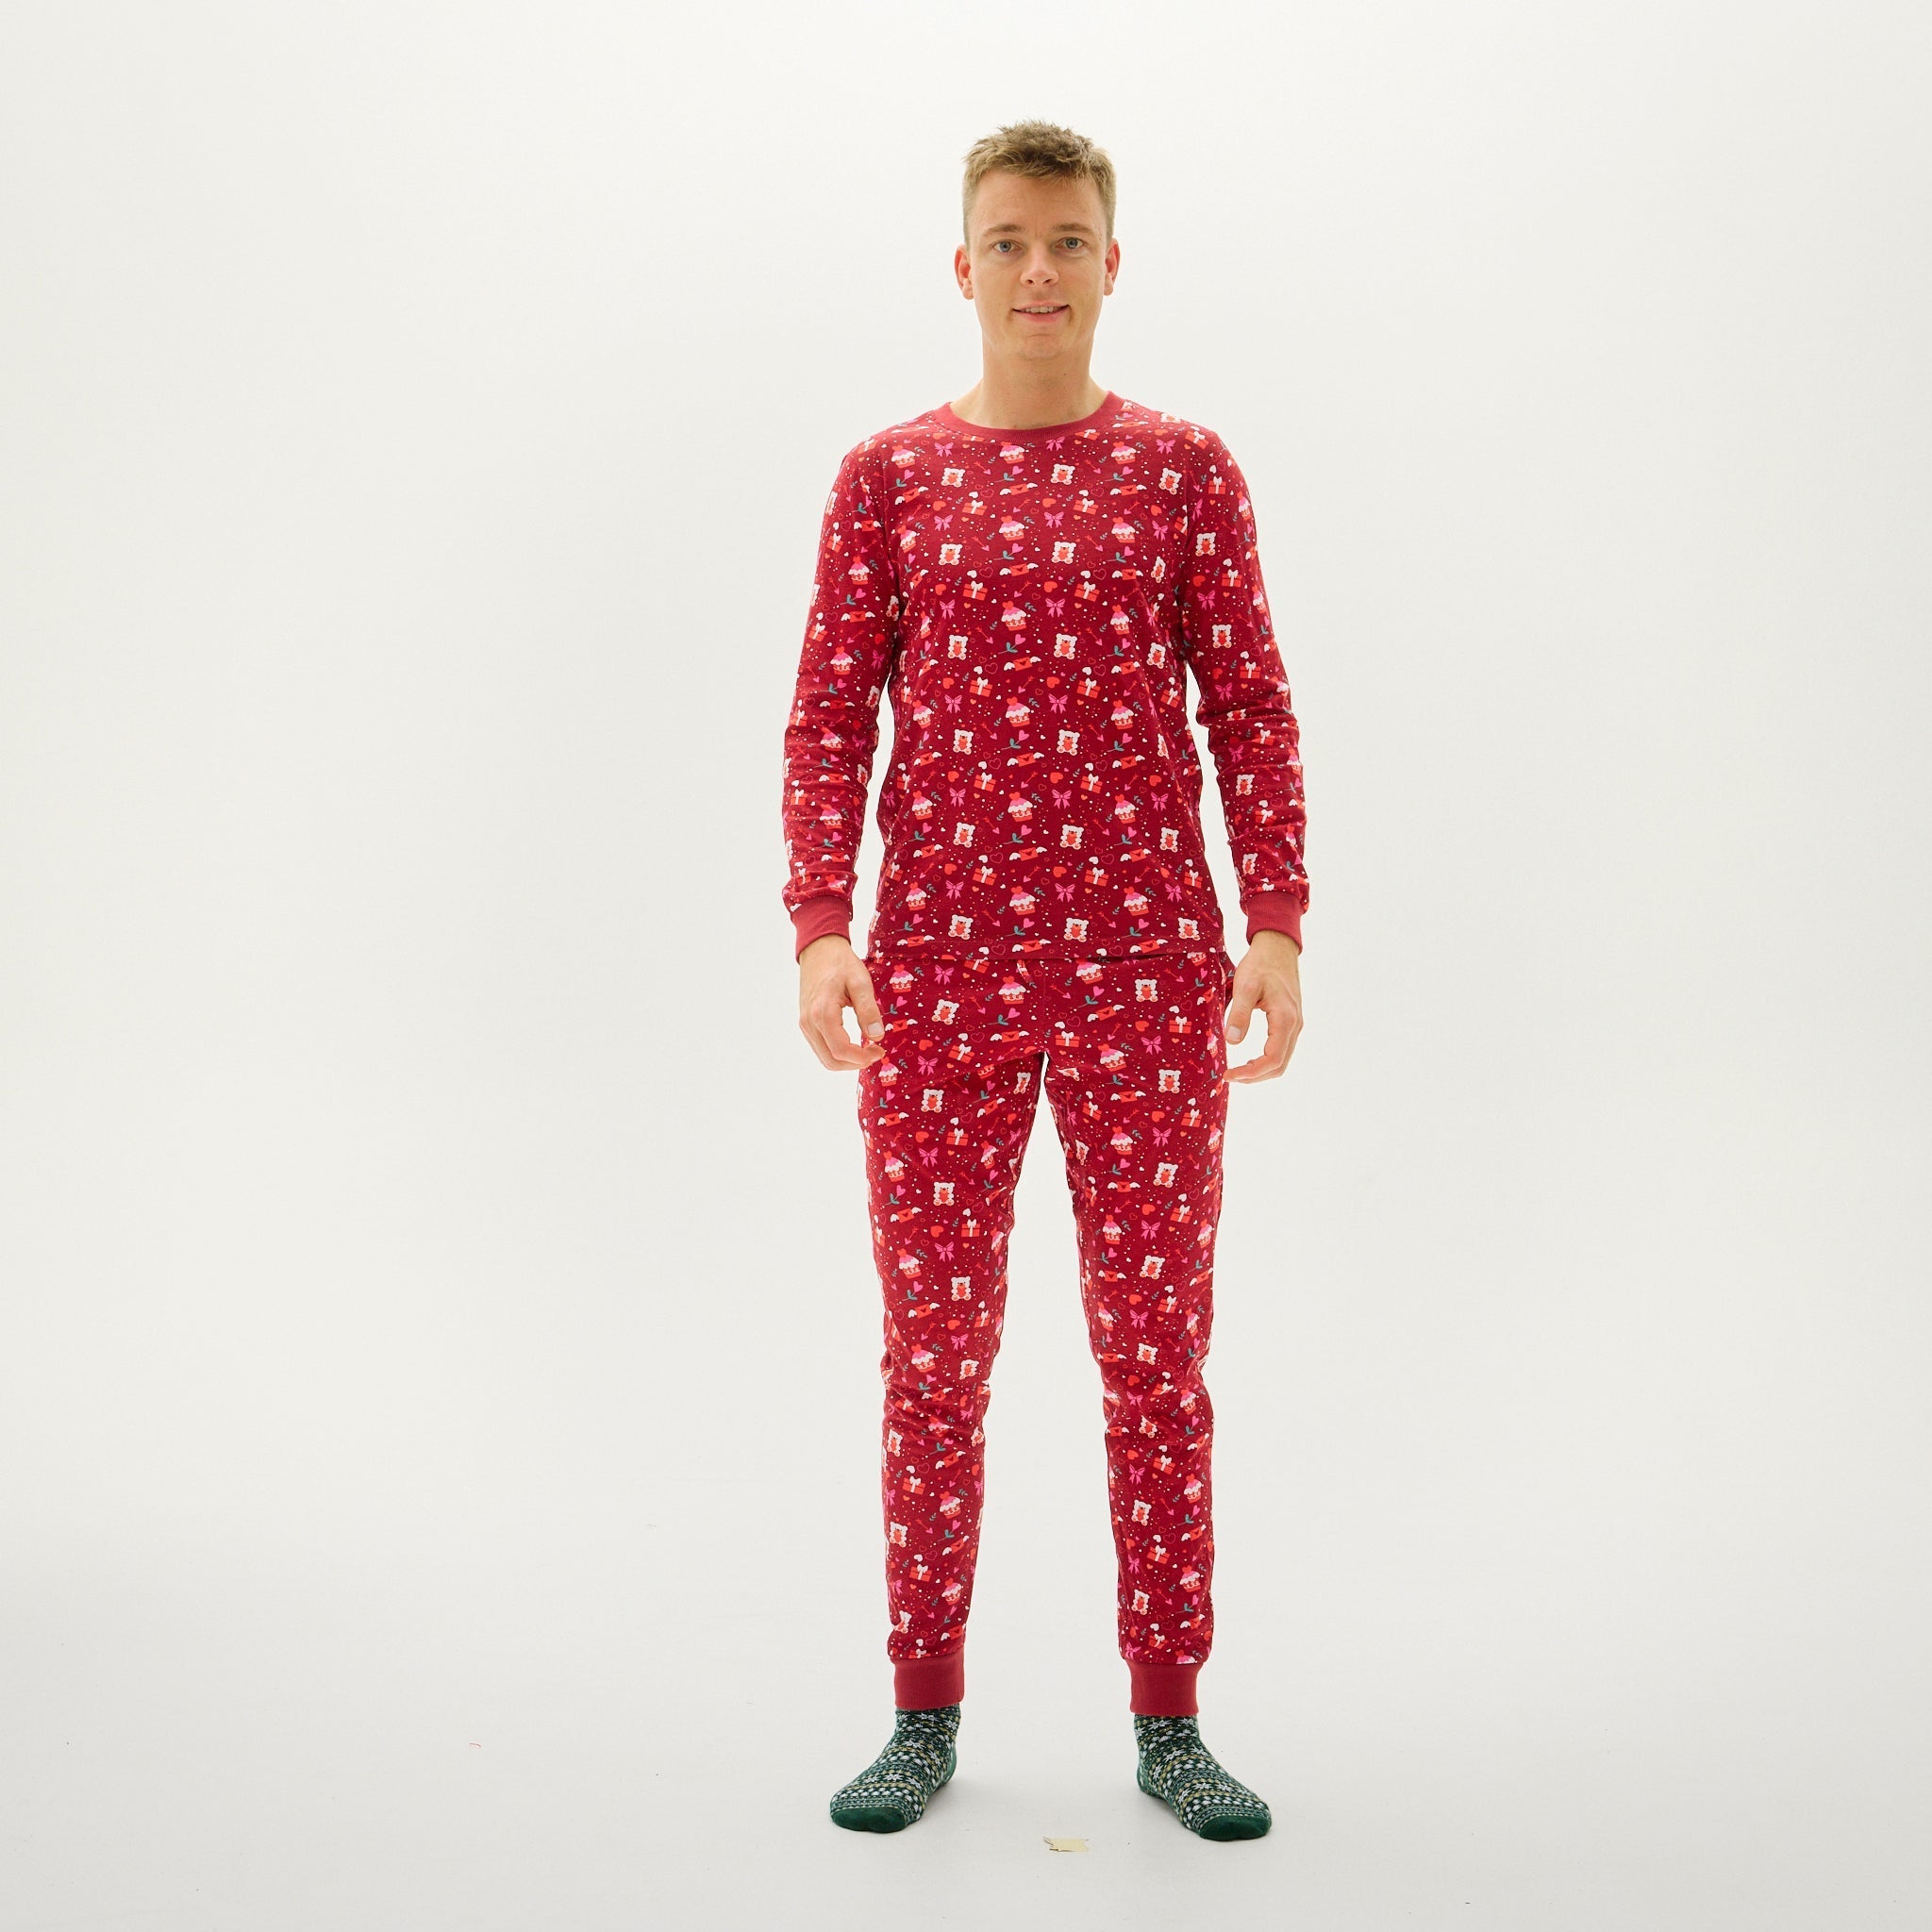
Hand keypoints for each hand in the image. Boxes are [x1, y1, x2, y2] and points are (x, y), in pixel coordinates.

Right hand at [797, 935, 888, 1069]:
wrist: (818, 950)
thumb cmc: (841, 963)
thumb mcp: (860, 982)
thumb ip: (868, 1010)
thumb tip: (877, 1037)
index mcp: (822, 1013)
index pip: (841, 1050)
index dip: (862, 1058)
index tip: (880, 1050)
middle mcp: (809, 1022)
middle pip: (831, 1060)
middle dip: (856, 1063)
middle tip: (876, 1052)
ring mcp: (805, 1024)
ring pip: (825, 1058)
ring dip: (847, 1061)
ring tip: (867, 1049)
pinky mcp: (806, 1023)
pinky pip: (821, 1048)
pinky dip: (838, 1053)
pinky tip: (853, 1043)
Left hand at [1224, 930, 1302, 1082]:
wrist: (1278, 948)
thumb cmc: (1261, 964)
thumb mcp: (1246, 986)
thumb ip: (1240, 1013)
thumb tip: (1232, 1041)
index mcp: (1285, 1019)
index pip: (1272, 1059)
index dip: (1250, 1072)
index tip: (1228, 1074)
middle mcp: (1295, 1025)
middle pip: (1279, 1065)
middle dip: (1254, 1076)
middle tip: (1230, 1076)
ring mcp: (1295, 1025)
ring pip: (1282, 1060)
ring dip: (1261, 1071)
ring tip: (1238, 1071)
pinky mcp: (1290, 1022)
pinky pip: (1281, 1050)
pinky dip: (1266, 1061)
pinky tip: (1250, 1059)